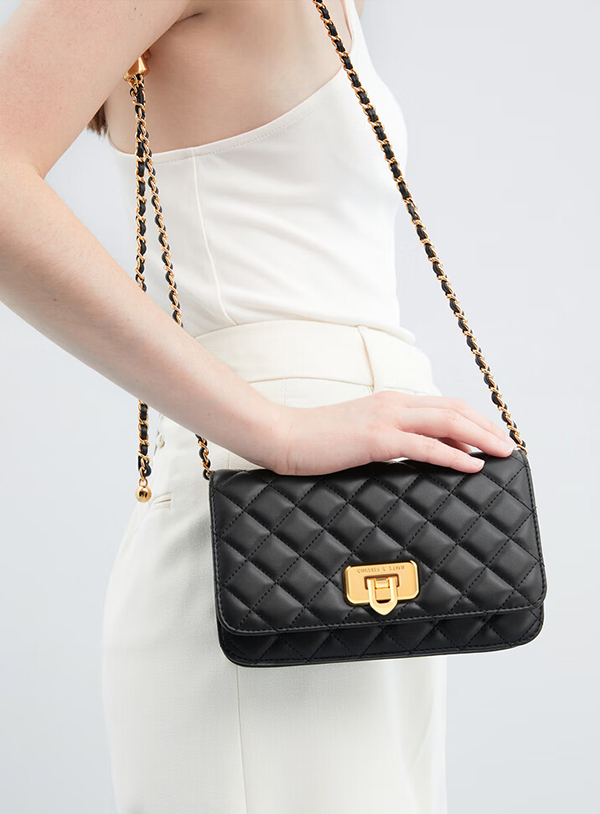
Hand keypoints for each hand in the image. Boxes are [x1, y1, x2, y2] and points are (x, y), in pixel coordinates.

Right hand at [267, 391, 516, 475]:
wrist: (283, 436)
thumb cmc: (315, 441)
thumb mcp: (359, 436)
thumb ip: (389, 440)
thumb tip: (417, 456)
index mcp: (390, 402)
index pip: (442, 405)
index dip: (473, 418)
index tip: (491, 435)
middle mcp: (393, 404)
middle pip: (453, 408)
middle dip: (486, 426)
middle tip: (507, 445)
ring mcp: (386, 418)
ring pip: (447, 422)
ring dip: (480, 436)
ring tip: (500, 452)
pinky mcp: (377, 439)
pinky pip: (425, 446)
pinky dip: (453, 455)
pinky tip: (471, 465)